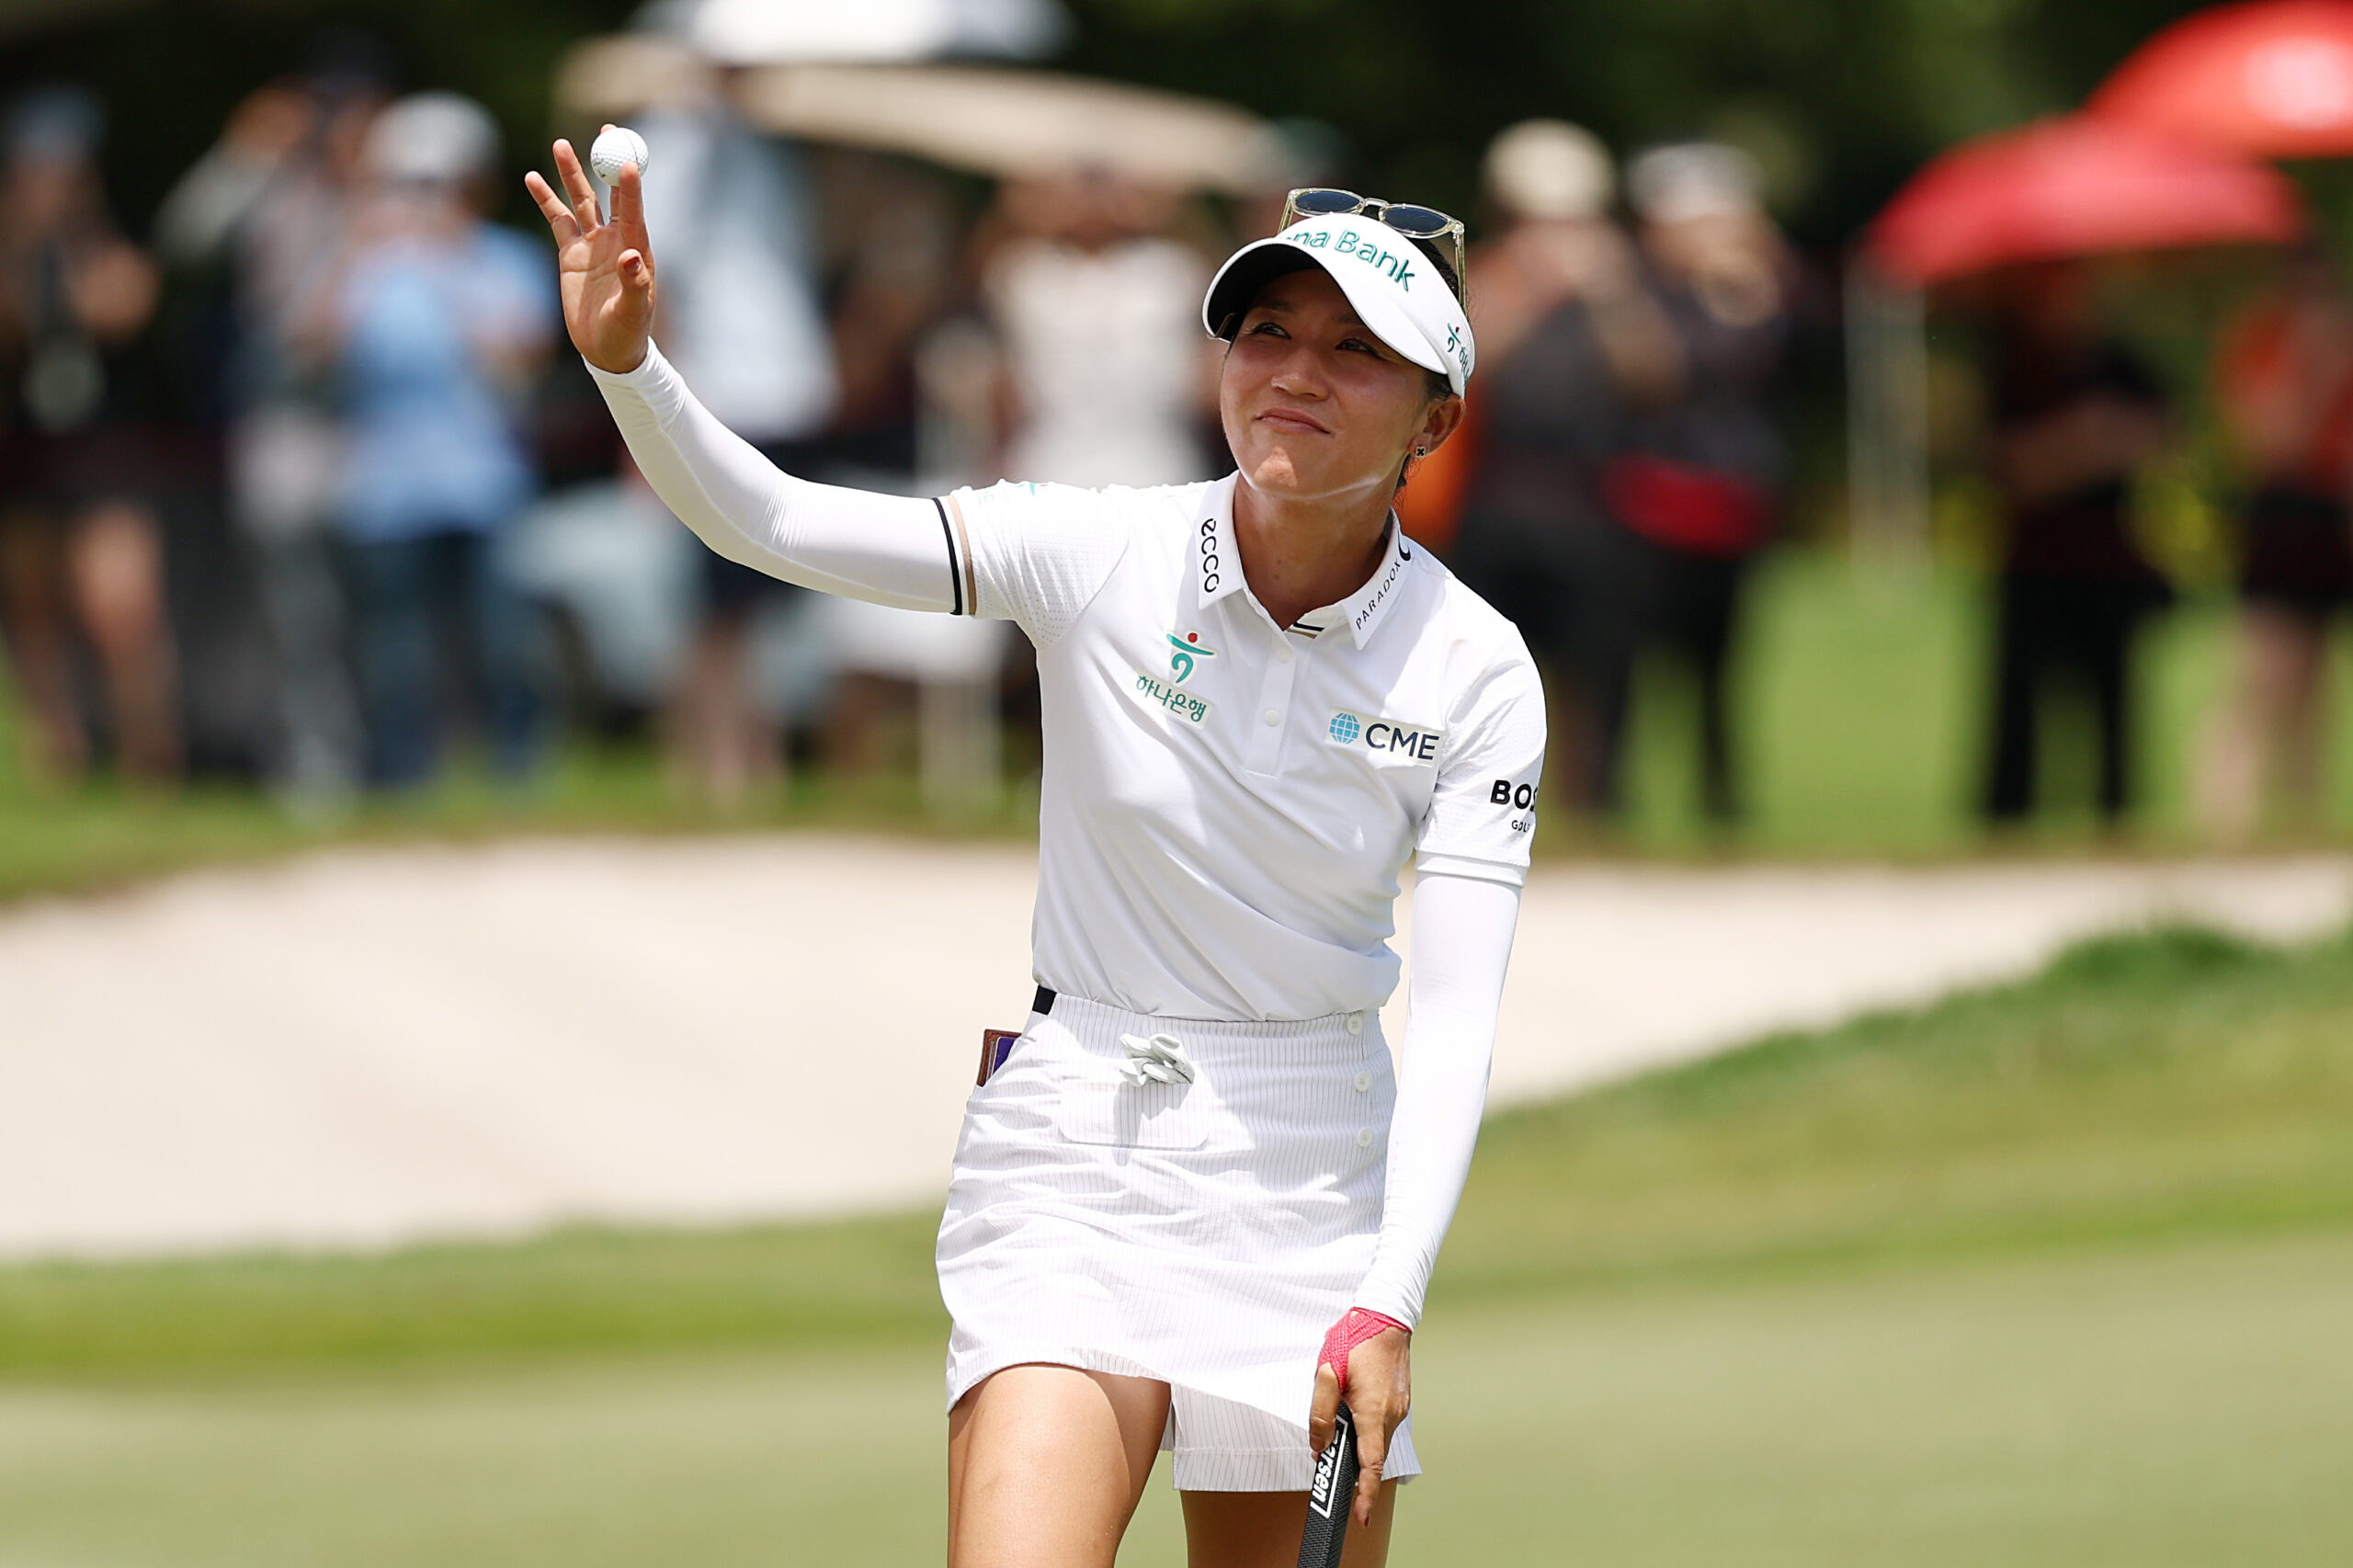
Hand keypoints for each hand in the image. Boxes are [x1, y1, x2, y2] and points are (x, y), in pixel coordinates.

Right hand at [524, 130, 654, 375]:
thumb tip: (632, 257)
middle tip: (607, 131)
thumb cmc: (628, 331)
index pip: (633, 208)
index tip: (628, 159)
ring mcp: (592, 243)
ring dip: (571, 173)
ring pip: (580, 199)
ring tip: (560, 144)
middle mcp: (616, 238)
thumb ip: (635, 284)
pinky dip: (545, 199)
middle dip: (607, 161)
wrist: (607, 349)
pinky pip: (556, 219)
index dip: (630, 184)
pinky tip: (532, 178)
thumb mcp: (633, 310)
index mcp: (636, 247)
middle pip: (610, 191)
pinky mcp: (570, 253)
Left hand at [1308, 1322, 1409, 1528]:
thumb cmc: (1355, 1340)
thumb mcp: (1327, 1372)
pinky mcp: (1400, 1402)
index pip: (1370, 1464)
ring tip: (1338, 1426)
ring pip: (1376, 1439)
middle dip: (1352, 1466)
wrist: (1385, 1317)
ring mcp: (1399, 1409)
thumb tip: (1318, 1445)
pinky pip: (1381, 1425)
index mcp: (1372, 1411)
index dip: (1364, 1494)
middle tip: (1331, 1464)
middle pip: (1372, 1454)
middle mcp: (1391, 1415)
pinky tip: (1353, 1412)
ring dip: (1358, 1442)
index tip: (1360, 1516)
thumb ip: (1320, 1412)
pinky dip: (1367, 1429)